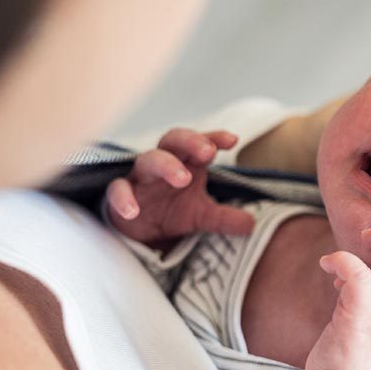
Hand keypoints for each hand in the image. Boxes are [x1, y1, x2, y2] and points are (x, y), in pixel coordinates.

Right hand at [106, 128, 253, 246]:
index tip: (232, 140)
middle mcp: (163, 164)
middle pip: (173, 140)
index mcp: (186, 163)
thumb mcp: (202, 216)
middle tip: (208, 152)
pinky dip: (123, 198)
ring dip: (166, 165)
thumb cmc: (172, 211)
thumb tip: (252, 225)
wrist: (139, 232)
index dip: (214, 137)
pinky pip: (117, 189)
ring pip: (148, 160)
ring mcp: (140, 178)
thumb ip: (225, 218)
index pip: (201, 143)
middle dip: (191, 142)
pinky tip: (133, 211)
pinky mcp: (118, 195)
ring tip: (183, 178)